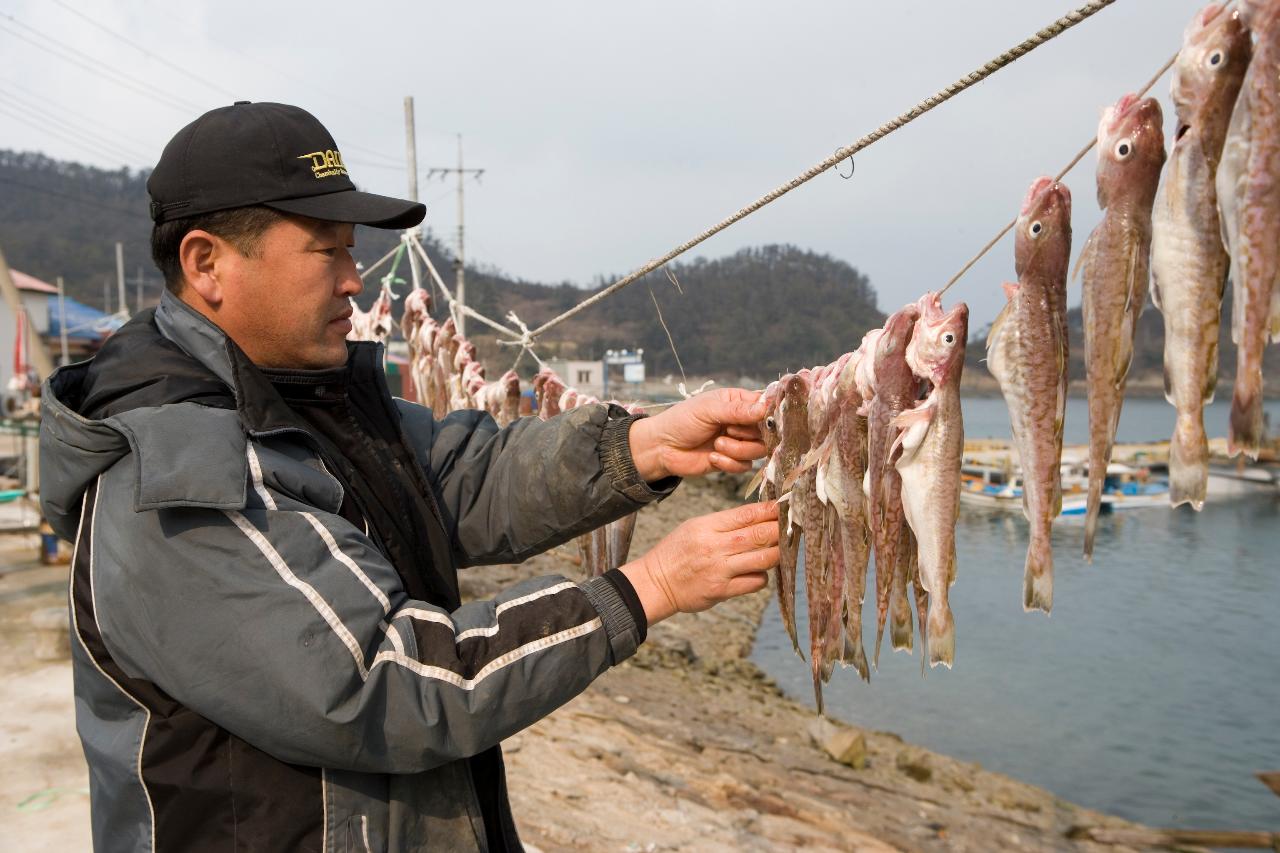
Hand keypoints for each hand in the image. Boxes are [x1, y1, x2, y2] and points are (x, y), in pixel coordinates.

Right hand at [619, 501, 778, 626]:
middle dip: (782, 529)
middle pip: (760, 534)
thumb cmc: (678, 552)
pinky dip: (763, 576)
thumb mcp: (695, 527)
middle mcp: (715, 546)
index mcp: (707, 526)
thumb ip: (725, 523)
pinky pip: (756, 582)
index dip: (771, 510)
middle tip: (796, 526)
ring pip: (764, 558)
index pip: (747, 513)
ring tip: (781, 549)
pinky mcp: (722, 591)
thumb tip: (760, 516)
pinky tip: (758, 571)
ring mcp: (720, 570)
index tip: (786, 506)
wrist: (656, 582)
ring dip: (778, 553)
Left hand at [628, 388, 768, 480]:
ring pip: (757, 450)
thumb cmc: (682, 421)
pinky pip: (745, 466)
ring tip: (717, 445)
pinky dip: (729, 463)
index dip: (768, 414)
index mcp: (738, 402)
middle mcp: (742, 422)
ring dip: (737, 450)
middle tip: (727, 430)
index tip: (763, 420)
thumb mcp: (708, 410)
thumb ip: (738, 410)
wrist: (662, 448)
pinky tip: (712, 457)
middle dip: (747, 434)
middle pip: (766, 432)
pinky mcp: (731, 461)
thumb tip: (765, 407)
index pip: (766, 405)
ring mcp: (738, 442)